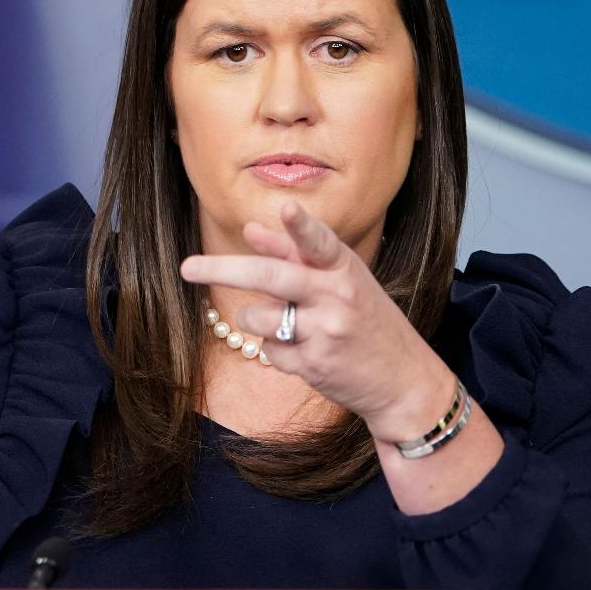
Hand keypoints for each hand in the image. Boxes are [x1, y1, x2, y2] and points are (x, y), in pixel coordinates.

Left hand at [179, 200, 453, 443]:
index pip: (320, 243)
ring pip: (258, 318)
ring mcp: (326, 333)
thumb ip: (296, 253)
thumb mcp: (343, 280)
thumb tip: (250, 229)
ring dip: (257, 320)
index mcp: (345, 269)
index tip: (287, 208)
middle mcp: (337, 297)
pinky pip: (269, 351)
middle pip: (271, 278)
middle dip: (222, 270)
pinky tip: (304, 352)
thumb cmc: (366, 320)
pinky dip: (275, 350)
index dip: (301, 227)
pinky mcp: (315, 366)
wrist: (404, 381)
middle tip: (186, 268)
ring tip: (290, 325)